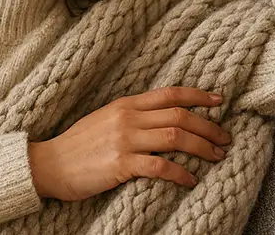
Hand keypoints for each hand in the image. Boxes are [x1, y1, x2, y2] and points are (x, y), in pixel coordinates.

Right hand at [27, 86, 231, 200]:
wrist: (50, 164)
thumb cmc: (79, 145)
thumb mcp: (106, 119)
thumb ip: (133, 115)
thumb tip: (164, 117)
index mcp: (127, 104)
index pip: (170, 94)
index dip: (199, 96)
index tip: (220, 101)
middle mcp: (128, 117)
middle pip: (180, 116)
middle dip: (208, 127)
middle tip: (225, 138)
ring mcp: (125, 140)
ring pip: (175, 137)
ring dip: (201, 147)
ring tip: (216, 157)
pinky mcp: (120, 164)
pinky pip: (159, 166)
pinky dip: (180, 173)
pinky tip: (190, 180)